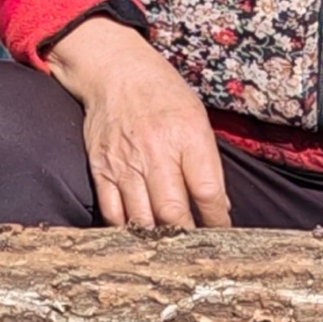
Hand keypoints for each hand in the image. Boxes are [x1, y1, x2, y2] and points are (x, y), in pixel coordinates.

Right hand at [47, 17, 229, 228]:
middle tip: (196, 248)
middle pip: (173, 211)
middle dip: (188, 235)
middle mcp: (156, 151)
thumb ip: (208, 162)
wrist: (116, 73)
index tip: (222, 234)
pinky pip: (113, 211)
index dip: (217, 220)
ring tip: (169, 247)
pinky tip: (138, 235)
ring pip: (142, 218)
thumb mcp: (198, 119)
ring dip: (157, 238)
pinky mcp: (101, 169)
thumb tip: (219, 206)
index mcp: (188, 136)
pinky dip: (127, 229)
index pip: (207, 191)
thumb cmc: (165, 96)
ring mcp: (125, 162)